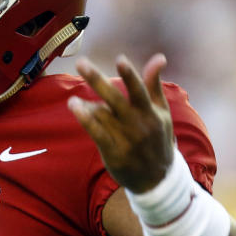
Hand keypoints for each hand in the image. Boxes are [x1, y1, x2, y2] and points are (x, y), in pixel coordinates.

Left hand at [68, 53, 174, 192]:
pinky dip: (85, 119)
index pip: (139, 90)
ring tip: (74, 98)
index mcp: (150, 112)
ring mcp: (126, 138)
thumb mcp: (161, 113)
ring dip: (87, 103)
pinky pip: (97, 132)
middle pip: (115, 98)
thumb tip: (159, 57)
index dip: (130, 75)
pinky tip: (74, 106)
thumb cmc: (157, 139)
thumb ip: (155, 86)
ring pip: (102, 114)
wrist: (157, 179)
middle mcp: (138, 124)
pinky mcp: (113, 152)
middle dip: (97, 80)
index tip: (119, 59)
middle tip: (81, 63)